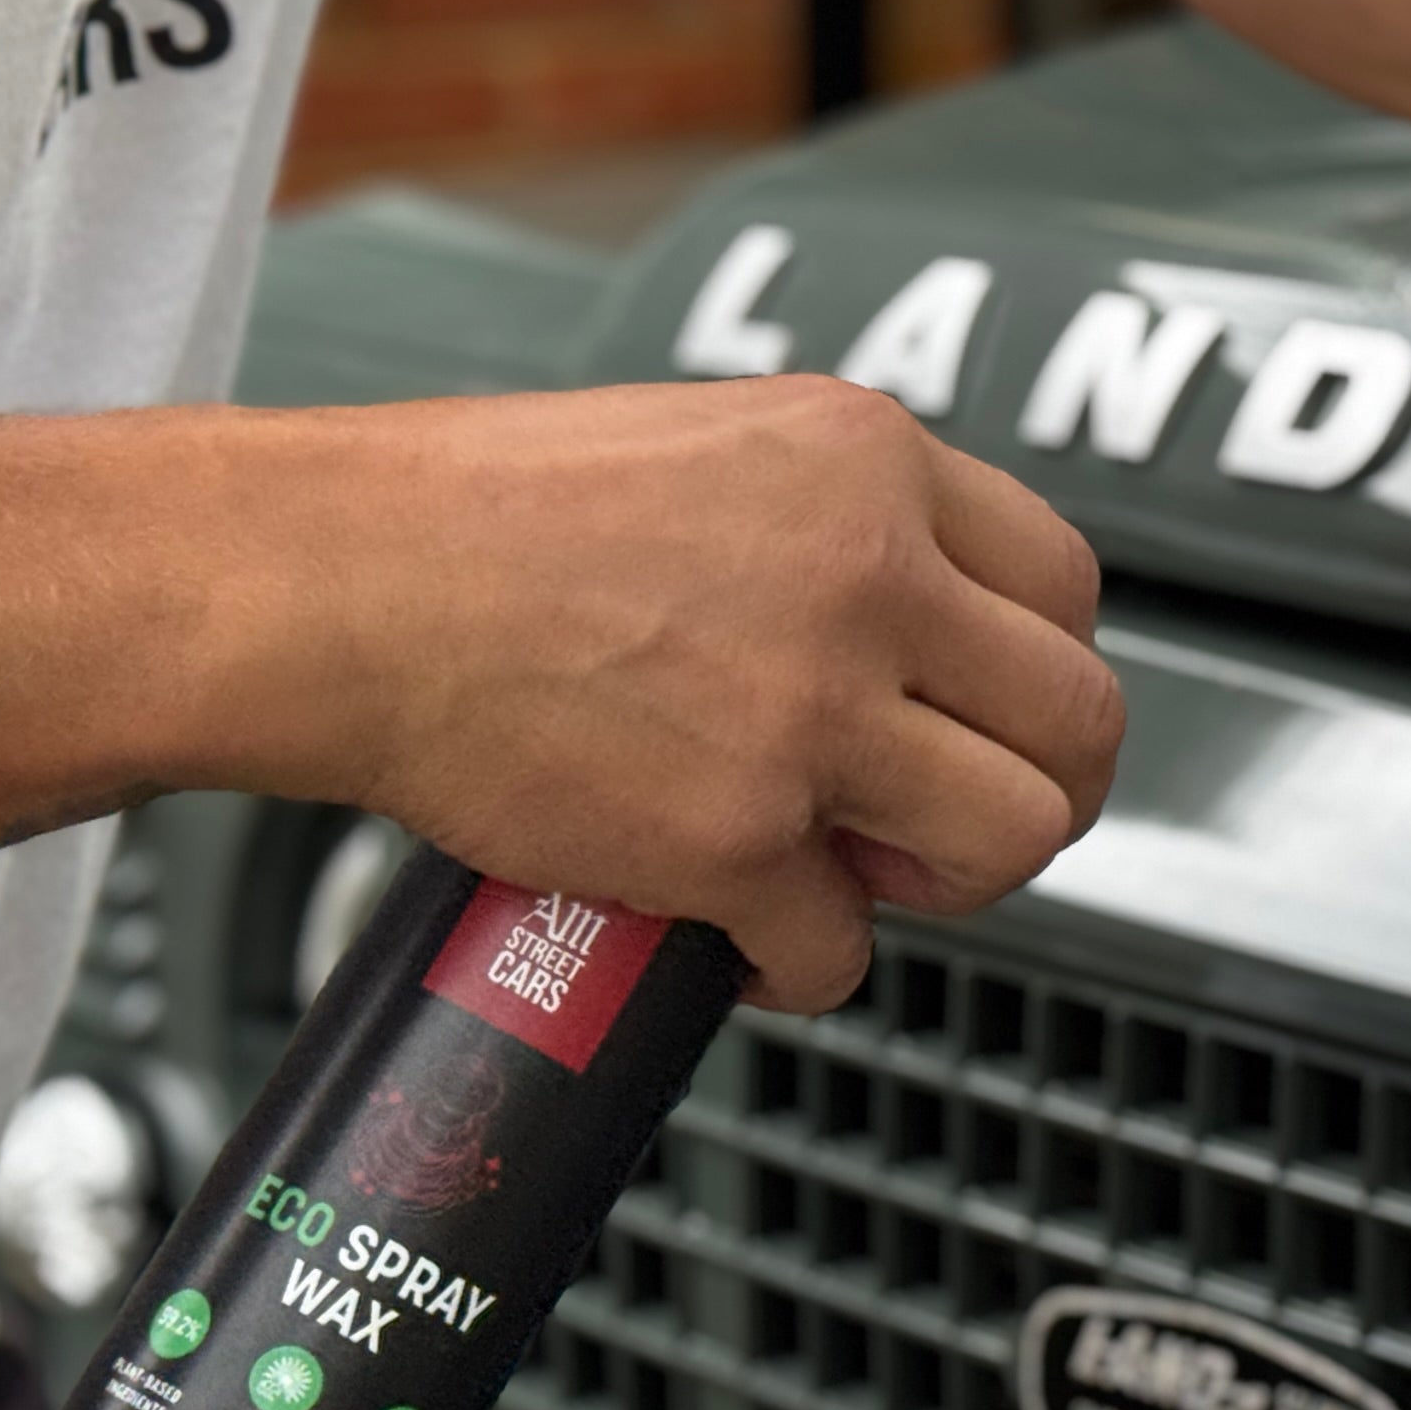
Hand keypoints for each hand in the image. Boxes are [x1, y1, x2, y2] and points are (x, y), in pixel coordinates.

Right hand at [237, 379, 1122, 1010]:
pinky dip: (800, 965)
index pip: (1067, 584)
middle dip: (1038, 791)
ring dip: (949, 880)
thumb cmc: (476, 514)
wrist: (332, 583)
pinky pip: (845, 947)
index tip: (986, 712)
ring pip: (1012, 837)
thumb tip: (919, 622)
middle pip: (1078, 720)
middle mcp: (870, 574)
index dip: (1036, 670)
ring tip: (860, 874)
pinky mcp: (736, 835)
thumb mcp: (713, 444)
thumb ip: (837, 518)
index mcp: (872, 462)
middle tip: (956, 820)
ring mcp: (812, 709)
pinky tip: (741, 933)